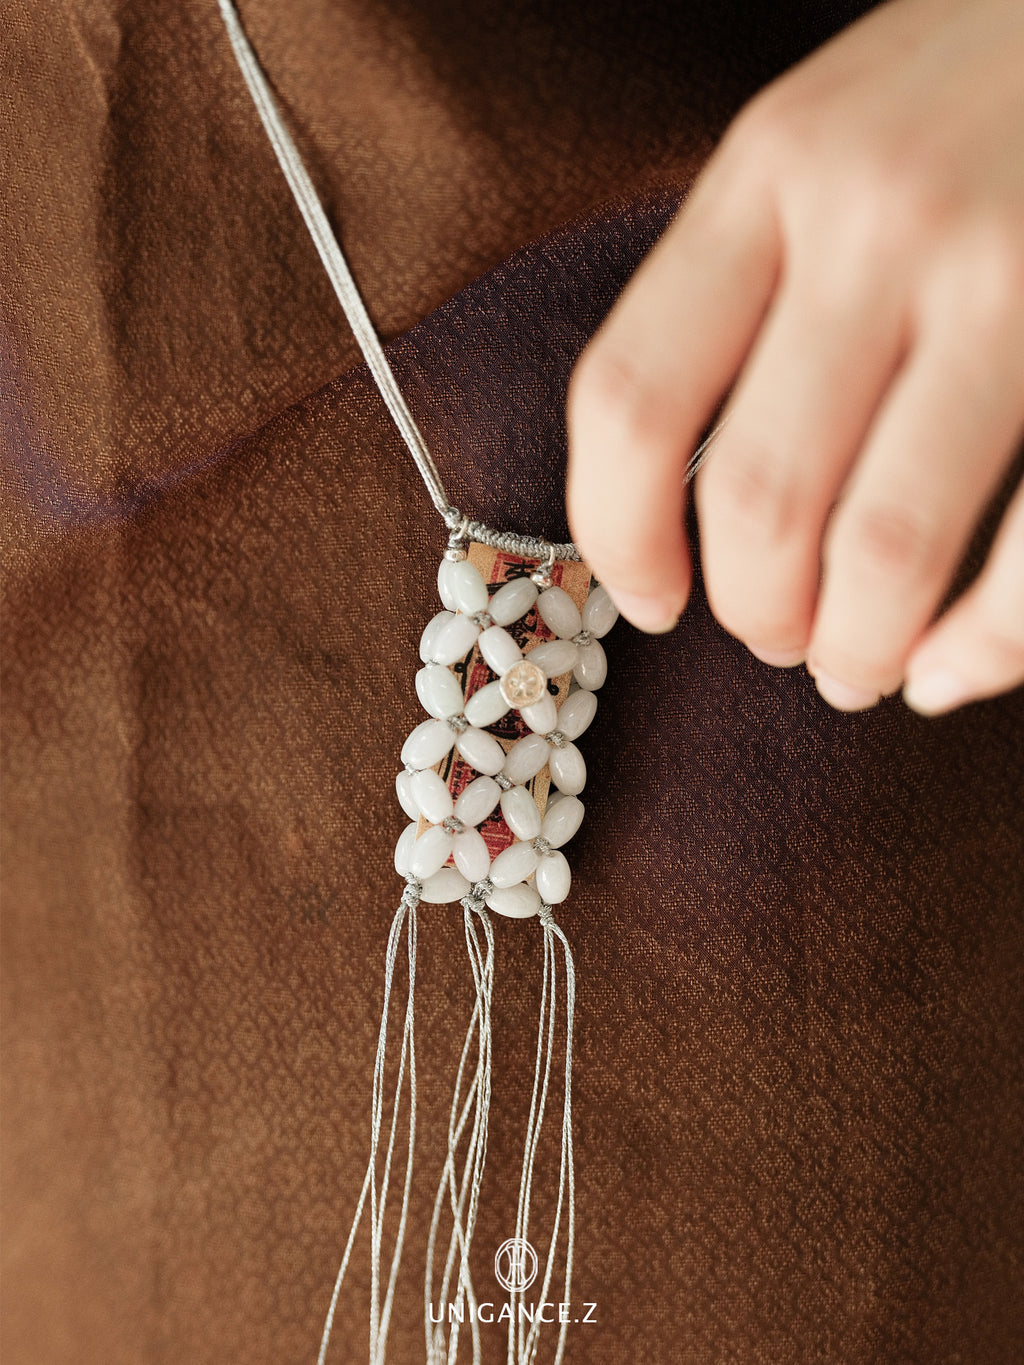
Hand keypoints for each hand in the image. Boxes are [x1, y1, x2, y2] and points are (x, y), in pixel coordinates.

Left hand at [566, 0, 1023, 714]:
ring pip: (885, 545)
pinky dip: (987, 645)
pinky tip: (948, 671)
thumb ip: (744, 285)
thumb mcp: (818, 137)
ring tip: (854, 667)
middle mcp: (879, 220)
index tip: (651, 599)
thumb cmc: (962, 88)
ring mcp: (1006, 277)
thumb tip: (681, 497)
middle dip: (757, 613)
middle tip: (778, 638)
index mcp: (771, 173)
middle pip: (758, 499)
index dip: (620, 536)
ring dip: (856, 647)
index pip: (633, 399)